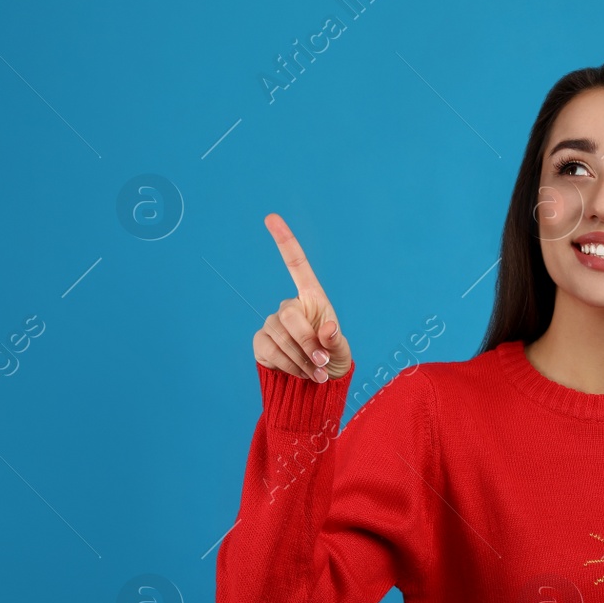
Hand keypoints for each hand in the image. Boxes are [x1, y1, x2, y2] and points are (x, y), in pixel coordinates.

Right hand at [254, 213, 352, 382]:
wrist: (314, 385)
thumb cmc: (332, 359)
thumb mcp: (342, 351)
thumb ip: (336, 340)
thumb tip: (328, 329)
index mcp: (312, 298)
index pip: (296, 264)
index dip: (284, 241)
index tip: (271, 217)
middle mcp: (289, 307)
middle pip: (289, 315)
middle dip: (307, 342)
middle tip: (321, 363)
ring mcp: (272, 324)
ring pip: (280, 337)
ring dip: (300, 360)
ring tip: (316, 374)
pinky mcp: (261, 343)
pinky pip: (269, 350)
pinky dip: (287, 366)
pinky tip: (299, 373)